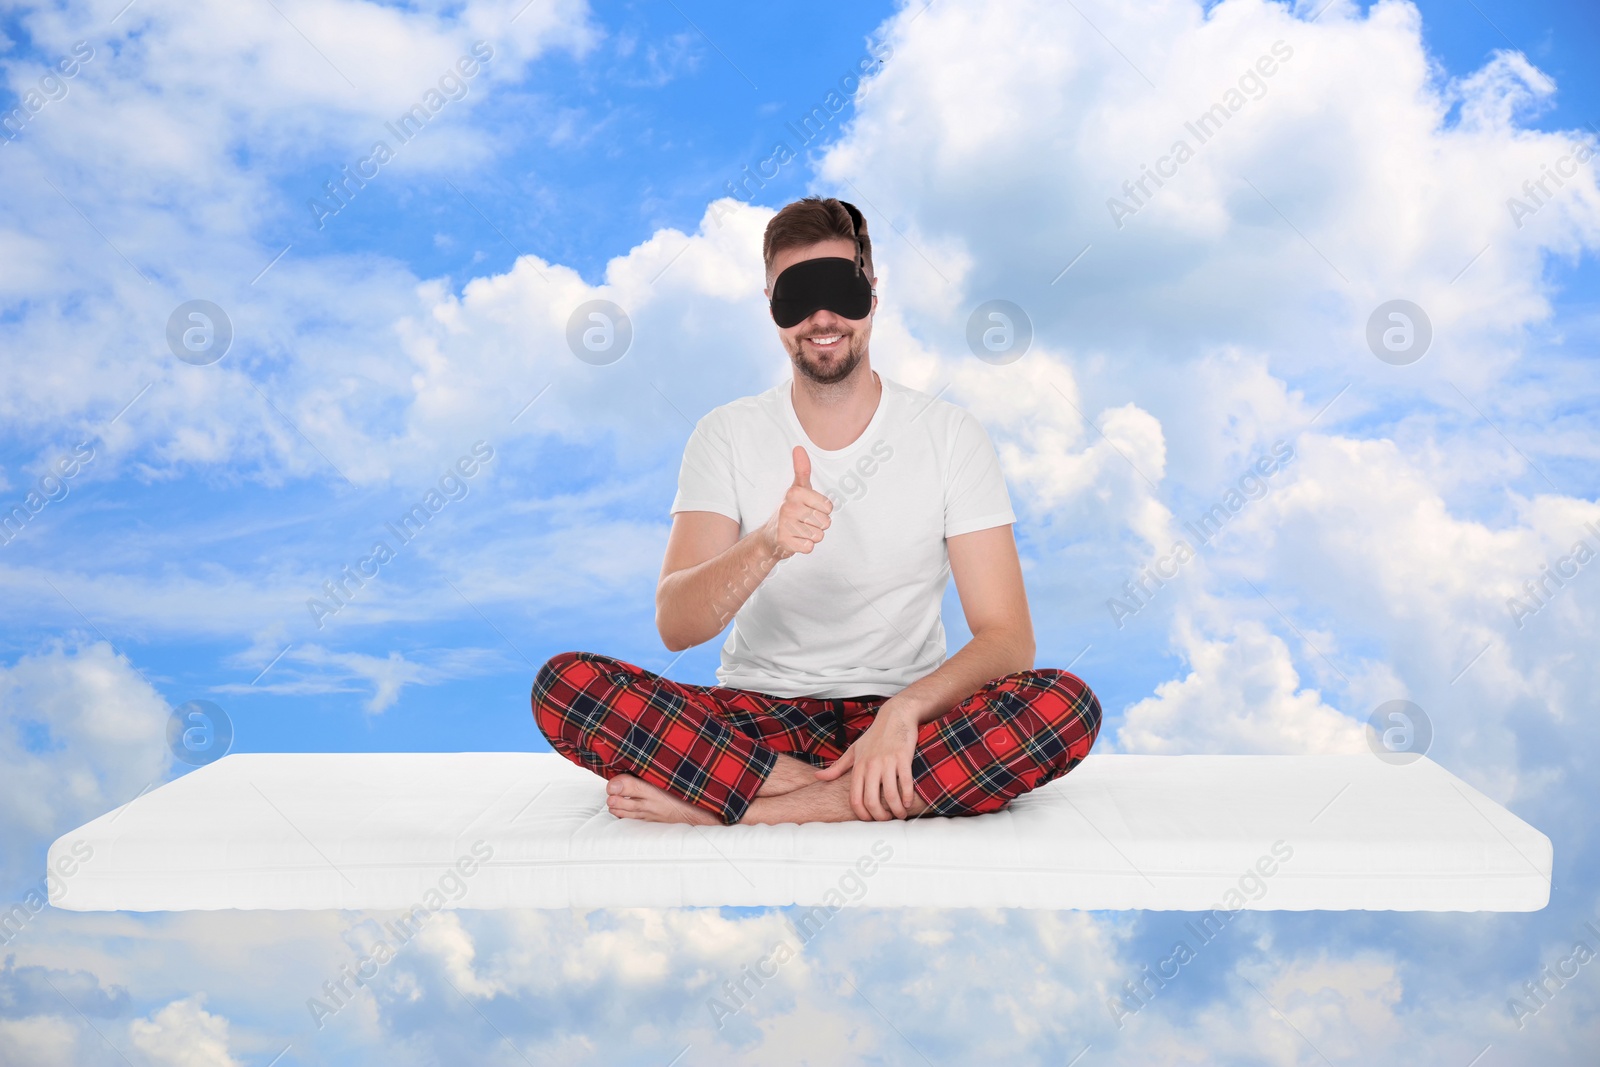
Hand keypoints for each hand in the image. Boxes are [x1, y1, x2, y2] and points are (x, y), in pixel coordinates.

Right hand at [760, 445, 833, 560]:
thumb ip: (802, 470)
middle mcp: (788, 507)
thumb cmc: (790, 512)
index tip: (809, 510)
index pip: (828, 507)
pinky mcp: (784, 542)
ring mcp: (785, 525)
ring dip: (811, 537)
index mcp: (795, 493)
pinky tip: (795, 541)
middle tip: (803, 523)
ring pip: (818, 536)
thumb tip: (799, 448)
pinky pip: (809, 547)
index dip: (823, 512)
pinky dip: (804, 547)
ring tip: (799, 531)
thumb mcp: (797, 490)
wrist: (769, 537)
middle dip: (818, 526)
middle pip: (825, 522)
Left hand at [815, 699, 919, 819]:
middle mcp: (871, 766)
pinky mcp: (903, 758)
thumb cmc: (874, 736)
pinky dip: (907, 797)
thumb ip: (837, 767)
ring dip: (896, 810)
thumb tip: (818, 777)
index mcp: (858, 766)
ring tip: (900, 814)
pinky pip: (905, 783)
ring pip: (890, 795)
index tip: (870, 820)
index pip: (855, 798)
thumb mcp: (854, 750)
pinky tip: (908, 803)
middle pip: (871, 800)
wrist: (895, 716)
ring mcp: (887, 762)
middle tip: (886, 820)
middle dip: (879, 816)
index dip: (862, 814)